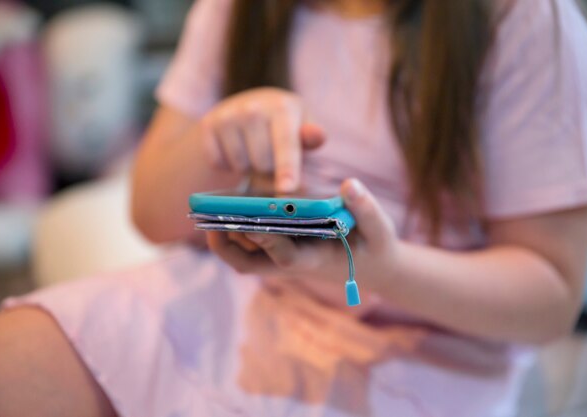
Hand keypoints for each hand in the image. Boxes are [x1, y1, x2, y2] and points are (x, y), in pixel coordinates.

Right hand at [200, 87, 324, 192]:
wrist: (247, 106)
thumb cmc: (283, 125)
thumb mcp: (303, 127)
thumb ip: (311, 138)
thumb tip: (317, 136)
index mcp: (282, 107)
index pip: (286, 144)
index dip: (287, 168)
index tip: (287, 189)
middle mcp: (253, 107)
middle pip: (263, 164)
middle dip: (269, 170)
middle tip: (271, 156)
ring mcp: (227, 115)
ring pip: (241, 166)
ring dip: (249, 168)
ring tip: (253, 150)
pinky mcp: (208, 124)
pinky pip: (219, 163)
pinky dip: (228, 164)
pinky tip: (236, 148)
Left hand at [206, 179, 397, 283]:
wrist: (373, 267)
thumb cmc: (375, 247)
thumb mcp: (380, 229)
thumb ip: (366, 208)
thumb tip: (349, 184)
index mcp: (315, 260)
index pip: (284, 256)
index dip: (264, 241)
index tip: (245, 223)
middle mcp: (293, 264)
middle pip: (250, 264)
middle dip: (228, 245)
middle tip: (207, 218)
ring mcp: (284, 260)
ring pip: (245, 257)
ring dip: (225, 239)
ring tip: (208, 211)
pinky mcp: (281, 251)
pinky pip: (249, 247)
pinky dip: (235, 233)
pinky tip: (226, 208)